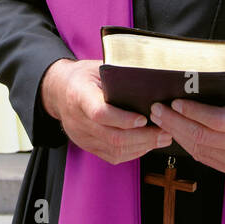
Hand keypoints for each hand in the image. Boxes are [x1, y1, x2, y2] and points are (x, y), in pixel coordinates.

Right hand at [41, 59, 171, 164]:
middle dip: (143, 137)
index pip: (99, 113)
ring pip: (115, 150)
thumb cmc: (83, 77)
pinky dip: (134, 152)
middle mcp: (78, 120)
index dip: (122, 119)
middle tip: (165, 131)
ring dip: (143, 146)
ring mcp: (82, 136)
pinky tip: (148, 144)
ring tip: (163, 138)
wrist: (59, 91)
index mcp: (79, 95)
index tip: (143, 118)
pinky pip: (113, 156)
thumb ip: (118, 75)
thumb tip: (150, 79)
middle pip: (112, 137)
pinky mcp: (87, 146)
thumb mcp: (97, 68)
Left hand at [148, 62, 224, 175]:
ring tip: (158, 116)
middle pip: (203, 137)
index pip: (219, 121)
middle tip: (156, 108)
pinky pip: (202, 155)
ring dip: (175, 132)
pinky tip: (173, 128)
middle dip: (175, 122)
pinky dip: (185, 141)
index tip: (174, 101)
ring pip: (198, 148)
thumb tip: (197, 65)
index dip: (193, 112)